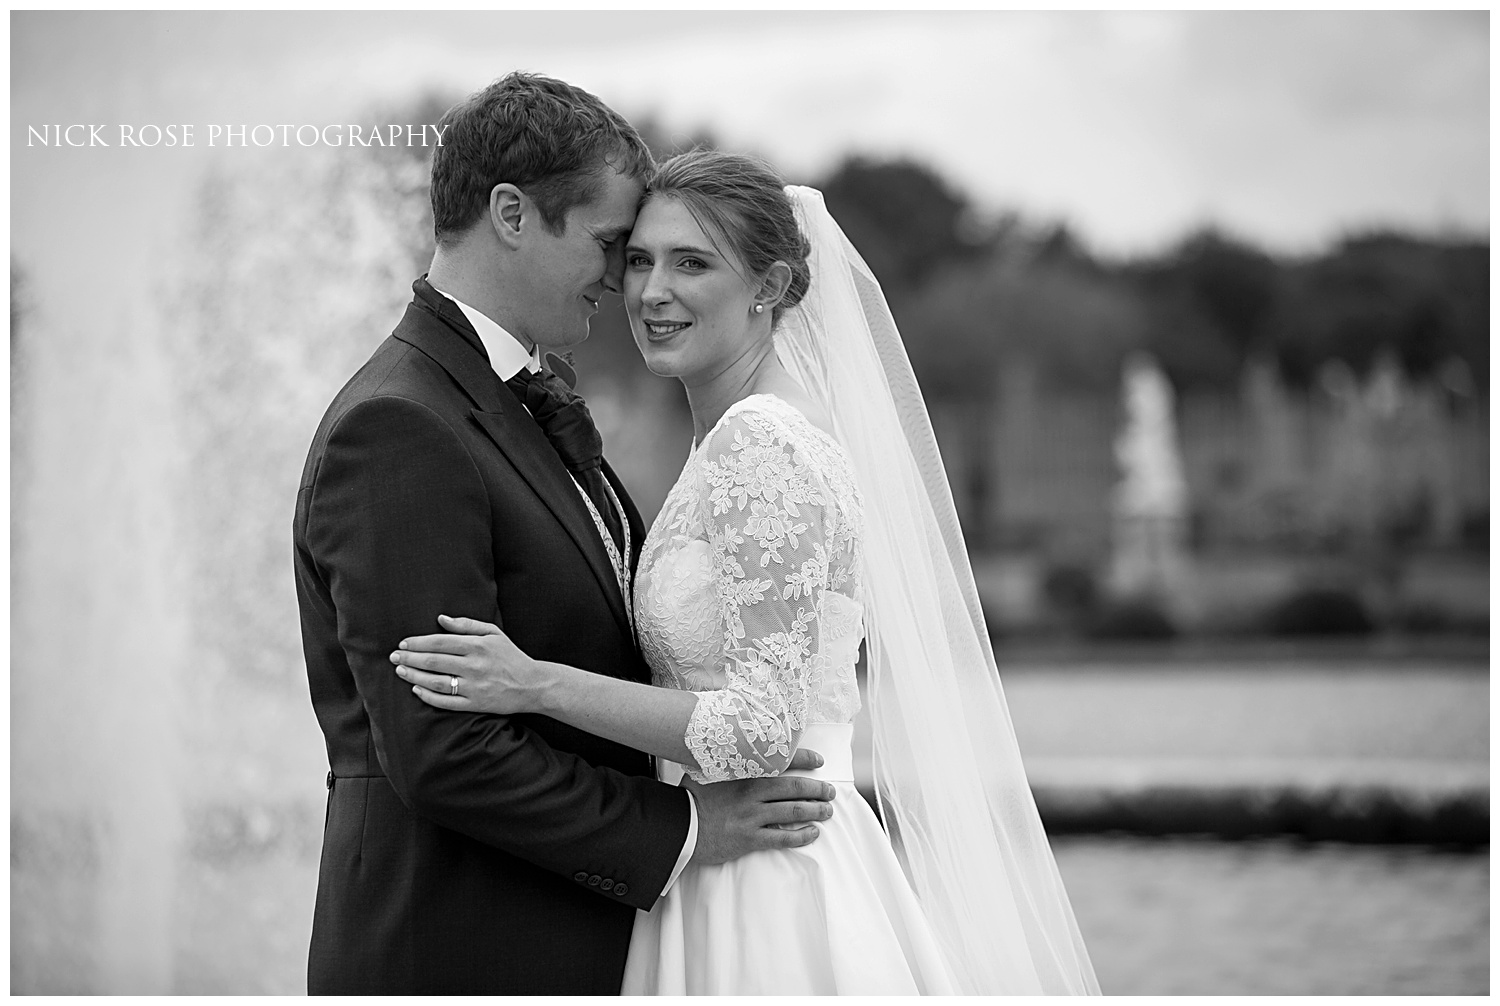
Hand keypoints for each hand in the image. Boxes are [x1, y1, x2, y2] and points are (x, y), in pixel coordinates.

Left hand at [390, 615, 544, 714]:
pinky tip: (416, 690)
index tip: (403, 643)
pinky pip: (446, 702)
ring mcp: (474, 687)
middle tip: (394, 657)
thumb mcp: (493, 633)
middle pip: (434, 661)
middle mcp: (474, 666)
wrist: (533, 685)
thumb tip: (441, 619)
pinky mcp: (475, 704)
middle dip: (410, 658)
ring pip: (436, 682)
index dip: (418, 642)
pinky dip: (429, 696)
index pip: (440, 642)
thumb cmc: (511, 656)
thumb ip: (467, 624)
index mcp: (478, 646)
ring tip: (400, 671)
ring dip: (414, 677)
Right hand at [688, 772, 836, 865]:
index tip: (819, 761)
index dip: (805, 759)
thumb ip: (725, 759)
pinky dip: (801, 836)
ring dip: (815, 811)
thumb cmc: (691, 797)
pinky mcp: (750, 838)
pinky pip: (782, 838)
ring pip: (793, 812)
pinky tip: (812, 833)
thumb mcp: (707, 769)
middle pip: (794, 788)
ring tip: (827, 811)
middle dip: (817, 789)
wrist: (680, 826)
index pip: (782, 760)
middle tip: (830, 791)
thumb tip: (732, 743)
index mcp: (744, 772)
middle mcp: (752, 792)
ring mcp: (752, 816)